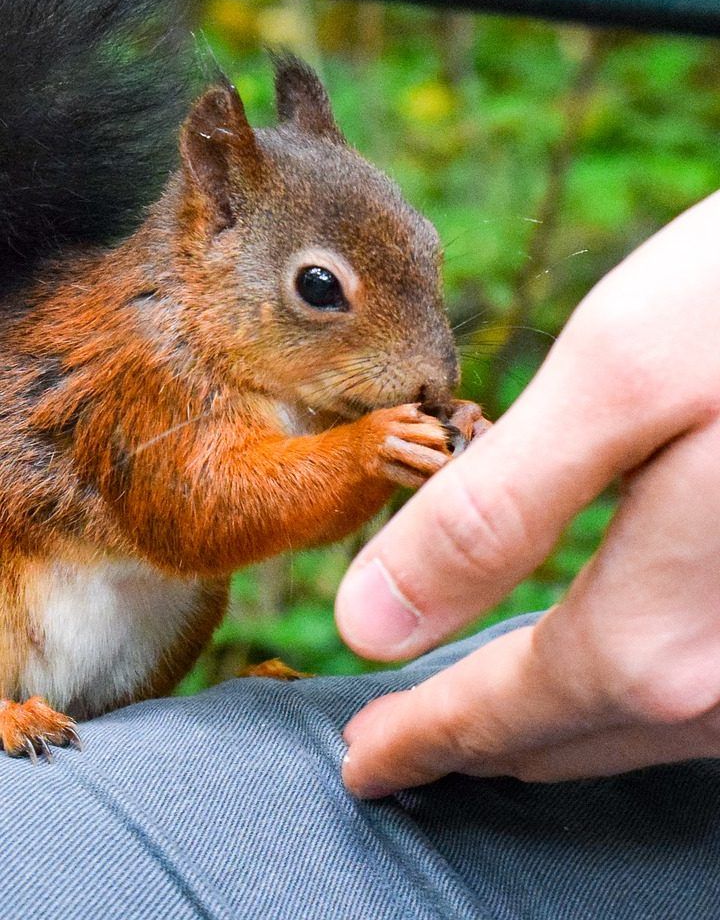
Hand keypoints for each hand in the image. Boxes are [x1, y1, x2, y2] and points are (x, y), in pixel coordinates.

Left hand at [336, 191, 719, 795]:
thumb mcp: (617, 381)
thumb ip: (495, 510)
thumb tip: (372, 622)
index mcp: (661, 629)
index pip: (505, 712)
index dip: (423, 740)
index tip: (365, 764)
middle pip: (577, 738)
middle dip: (480, 744)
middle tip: (407, 753)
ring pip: (650, 727)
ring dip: (560, 728)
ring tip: (491, 723)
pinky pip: (710, 697)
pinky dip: (640, 694)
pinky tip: (621, 666)